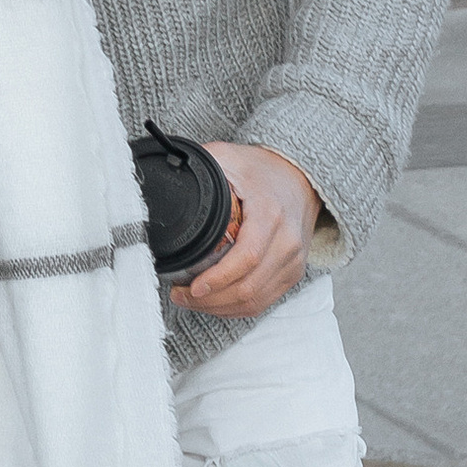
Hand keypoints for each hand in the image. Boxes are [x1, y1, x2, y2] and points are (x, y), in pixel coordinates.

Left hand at [167, 142, 319, 319]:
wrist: (300, 179)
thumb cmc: (262, 170)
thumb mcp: (229, 157)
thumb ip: (201, 165)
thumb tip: (167, 177)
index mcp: (270, 213)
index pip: (247, 256)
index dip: (218, 278)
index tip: (193, 286)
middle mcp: (287, 241)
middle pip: (249, 286)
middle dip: (210, 299)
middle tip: (180, 295)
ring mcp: (292, 261)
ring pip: (255, 300)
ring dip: (220, 307)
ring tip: (191, 301)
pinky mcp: (292, 274)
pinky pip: (264, 302)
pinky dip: (236, 308)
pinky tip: (214, 303)